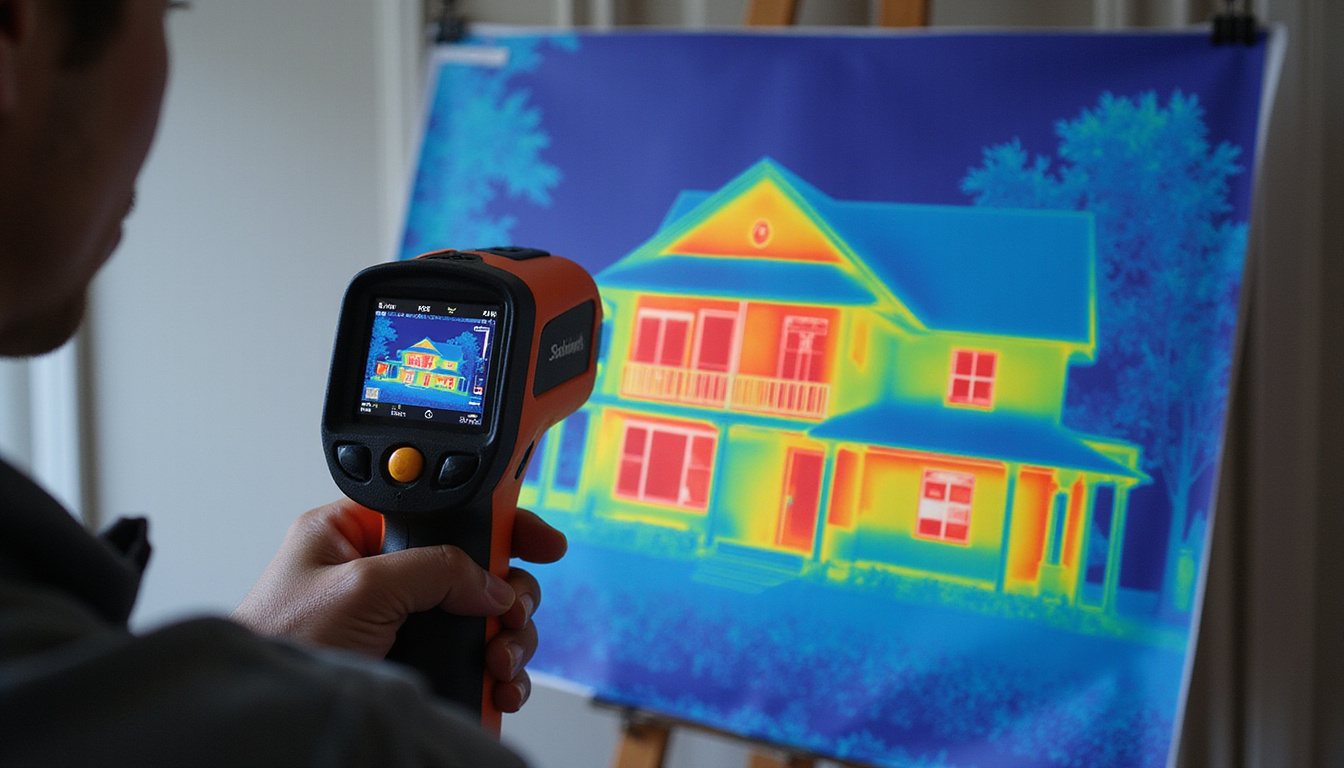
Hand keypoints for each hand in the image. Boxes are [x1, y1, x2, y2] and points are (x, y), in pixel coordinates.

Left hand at [231, 498, 566, 712]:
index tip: (538, 541)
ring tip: (499, 663)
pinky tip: (498, 686)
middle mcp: (386, 572)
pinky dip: (498, 674)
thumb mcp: (358, 588)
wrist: (264, 717)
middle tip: (512, 616)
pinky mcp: (414, 663)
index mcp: (360, 531)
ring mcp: (403, 622)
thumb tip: (489, 580)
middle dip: (508, 595)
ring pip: (484, 618)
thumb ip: (430, 568)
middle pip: (478, 567)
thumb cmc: (275, 644)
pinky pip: (474, 659)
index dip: (497, 519)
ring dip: (508, 641)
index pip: (445, 509)